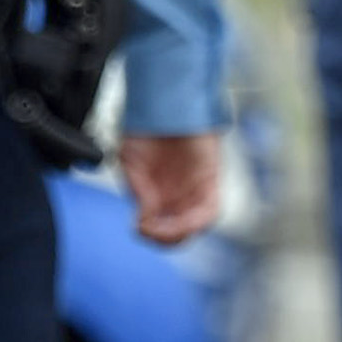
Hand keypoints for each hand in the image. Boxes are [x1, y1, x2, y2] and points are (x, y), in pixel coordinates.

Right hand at [126, 129, 225, 244]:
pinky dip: (195, 222)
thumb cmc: (148, 130)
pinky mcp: (210, 181)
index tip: (138, 226)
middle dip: (163, 239)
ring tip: (164, 229)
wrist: (165, 103)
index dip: (150, 233)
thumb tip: (145, 218)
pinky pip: (209, 211)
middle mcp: (178, 195)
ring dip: (178, 233)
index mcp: (158, 194)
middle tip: (149, 231)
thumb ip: (139, 191)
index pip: (159, 227)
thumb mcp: (131, 162)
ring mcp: (195, 190)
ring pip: (194, 226)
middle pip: (178, 233)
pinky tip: (180, 221)